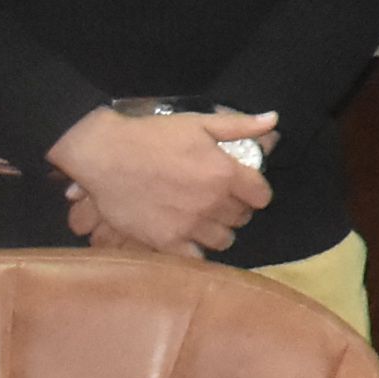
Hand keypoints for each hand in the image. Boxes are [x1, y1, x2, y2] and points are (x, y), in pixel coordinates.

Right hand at [46, 106, 276, 258]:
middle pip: (242, 218)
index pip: (262, 196)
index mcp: (226, 175)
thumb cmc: (153, 136)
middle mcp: (212, 203)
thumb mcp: (199, 123)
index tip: (244, 188)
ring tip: (204, 219)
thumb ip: (240, 126)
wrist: (105, 155)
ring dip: (218, 230)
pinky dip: (196, 250)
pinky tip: (188, 237)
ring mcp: (189, 226)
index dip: (255, 191)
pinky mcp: (165, 241)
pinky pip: (196, 258)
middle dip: (236, 209)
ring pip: (223, 240)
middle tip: (219, 200)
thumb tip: (273, 119)